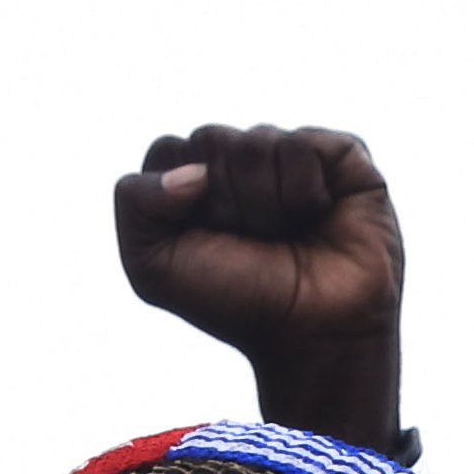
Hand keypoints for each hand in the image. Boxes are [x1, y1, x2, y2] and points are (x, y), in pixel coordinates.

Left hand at [114, 125, 405, 444]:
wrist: (311, 335)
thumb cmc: (235, 301)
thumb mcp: (152, 265)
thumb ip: (134, 200)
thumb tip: (194, 170)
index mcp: (193, 178)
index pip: (167, 151)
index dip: (178, 202)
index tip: (206, 242)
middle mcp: (241, 160)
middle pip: (209, 139)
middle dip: (224, 204)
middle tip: (252, 242)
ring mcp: (289, 153)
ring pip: (256, 143)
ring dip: (266, 206)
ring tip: (287, 235)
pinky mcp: (339, 155)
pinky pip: (302, 146)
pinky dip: (303, 192)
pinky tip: (318, 216)